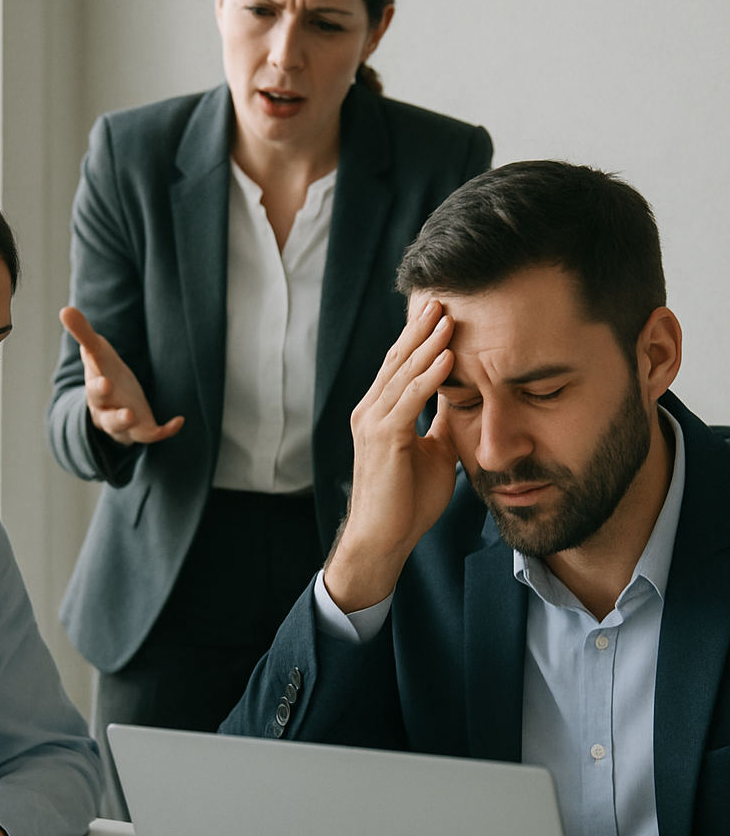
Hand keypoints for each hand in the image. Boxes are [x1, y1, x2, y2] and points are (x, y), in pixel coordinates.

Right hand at [60, 306, 183, 445]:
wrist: (114, 403)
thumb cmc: (104, 374)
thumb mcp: (97, 353)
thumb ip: (84, 333)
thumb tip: (65, 309)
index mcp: (96, 392)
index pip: (94, 390)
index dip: (97, 387)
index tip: (104, 381)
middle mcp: (106, 412)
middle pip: (106, 416)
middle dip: (111, 411)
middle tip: (114, 399)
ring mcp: (124, 424)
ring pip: (123, 429)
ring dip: (127, 423)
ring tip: (132, 414)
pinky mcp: (141, 430)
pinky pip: (152, 434)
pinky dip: (165, 430)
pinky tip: (179, 420)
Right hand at [323, 300, 458, 612]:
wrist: (384, 538)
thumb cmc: (407, 501)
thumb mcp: (434, 452)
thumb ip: (442, 422)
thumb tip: (463, 398)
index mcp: (381, 412)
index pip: (401, 364)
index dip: (420, 337)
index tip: (442, 310)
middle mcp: (371, 410)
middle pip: (398, 359)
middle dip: (421, 328)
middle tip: (442, 296)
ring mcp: (373, 422)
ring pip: (403, 373)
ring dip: (428, 343)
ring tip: (448, 316)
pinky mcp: (382, 438)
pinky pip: (409, 399)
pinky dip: (430, 376)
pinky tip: (448, 356)